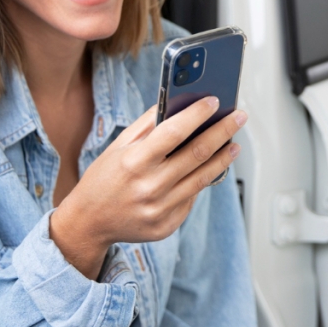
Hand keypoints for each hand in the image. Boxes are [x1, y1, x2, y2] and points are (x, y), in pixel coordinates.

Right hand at [50, 96, 244, 278]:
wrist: (89, 222)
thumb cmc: (103, 180)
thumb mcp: (118, 147)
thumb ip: (148, 126)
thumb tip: (177, 103)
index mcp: (134, 162)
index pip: (174, 132)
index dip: (197, 114)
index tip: (214, 101)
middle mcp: (149, 187)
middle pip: (197, 154)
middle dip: (222, 131)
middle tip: (238, 117)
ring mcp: (160, 209)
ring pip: (203, 178)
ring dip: (223, 158)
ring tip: (233, 143)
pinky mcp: (167, 225)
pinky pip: (192, 198)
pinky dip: (202, 181)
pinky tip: (210, 169)